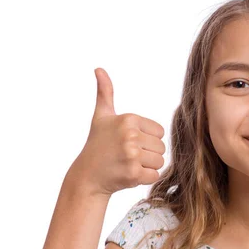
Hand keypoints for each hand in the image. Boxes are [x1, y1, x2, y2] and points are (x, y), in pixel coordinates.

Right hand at [68, 68, 166, 196]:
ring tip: (127, 164)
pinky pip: (155, 175)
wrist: (87, 176)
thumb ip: (105, 93)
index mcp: (128, 119)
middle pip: (161, 147)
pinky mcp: (133, 173)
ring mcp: (131, 155)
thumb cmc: (98, 145)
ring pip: (160, 162)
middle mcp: (130, 135)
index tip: (128, 142)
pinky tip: (128, 175)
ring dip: (147, 167)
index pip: (159, 132)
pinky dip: (144, 179)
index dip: (147, 140)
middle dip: (148, 154)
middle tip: (127, 156)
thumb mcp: (101, 117)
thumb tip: (99, 69)